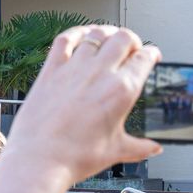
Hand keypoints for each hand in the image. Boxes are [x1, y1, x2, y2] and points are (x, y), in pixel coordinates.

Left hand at [8, 26, 161, 187]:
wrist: (39, 159)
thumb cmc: (74, 157)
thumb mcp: (115, 151)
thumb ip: (139, 147)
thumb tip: (153, 149)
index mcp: (122, 90)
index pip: (145, 58)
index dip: (151, 53)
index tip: (151, 55)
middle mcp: (100, 73)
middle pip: (124, 38)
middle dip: (132, 40)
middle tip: (132, 48)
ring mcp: (74, 68)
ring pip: (97, 34)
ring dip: (107, 33)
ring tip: (109, 37)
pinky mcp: (50, 70)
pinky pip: (65, 40)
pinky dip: (75, 32)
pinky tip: (79, 35)